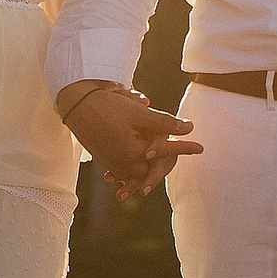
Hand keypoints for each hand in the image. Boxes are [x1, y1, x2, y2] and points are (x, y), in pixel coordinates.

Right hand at [57, 80, 202, 197]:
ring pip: (138, 172)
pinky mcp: (105, 161)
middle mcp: (124, 163)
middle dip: (165, 161)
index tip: (201, 148)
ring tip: (159, 161)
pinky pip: (124, 171)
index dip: (185, 148)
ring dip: (149, 167)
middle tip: (178, 150)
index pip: (167, 152)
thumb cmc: (108, 106)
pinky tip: (137, 163)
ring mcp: (113, 164)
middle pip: (153, 169)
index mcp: (135, 152)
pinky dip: (132, 169)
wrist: (76, 106)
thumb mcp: (139, 112)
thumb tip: (189, 128)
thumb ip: (165, 122)